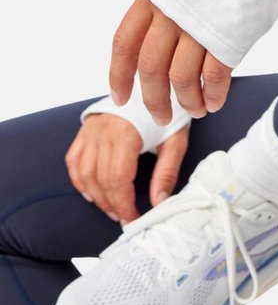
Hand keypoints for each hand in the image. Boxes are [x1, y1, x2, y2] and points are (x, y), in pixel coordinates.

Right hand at [65, 114, 189, 224]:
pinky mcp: (85, 129)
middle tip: (125, 218)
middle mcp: (103, 130)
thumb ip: (167, 171)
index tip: (134, 219)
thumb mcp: (176, 140)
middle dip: (112, 205)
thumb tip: (159, 202)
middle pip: (100, 179)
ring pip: (84, 173)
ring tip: (112, 209)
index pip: (118, 179)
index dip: (124, 205)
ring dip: (96, 197)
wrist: (154, 85)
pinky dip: (80, 181)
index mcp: (126, 132)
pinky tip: (92, 193)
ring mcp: (91, 129)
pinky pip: (74, 160)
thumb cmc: (166, 113)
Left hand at [110, 0, 232, 124]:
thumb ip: (171, 6)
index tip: (121, 97)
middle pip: (150, 68)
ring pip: (180, 79)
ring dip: (187, 102)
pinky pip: (214, 76)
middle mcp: (170, 11)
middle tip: (162, 116)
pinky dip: (212, 95)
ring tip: (196, 110)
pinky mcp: (228, 34)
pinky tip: (215, 101)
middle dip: (153, 100)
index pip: (124, 44)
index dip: (119, 75)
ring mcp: (198, 23)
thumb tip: (167, 42)